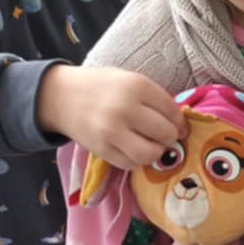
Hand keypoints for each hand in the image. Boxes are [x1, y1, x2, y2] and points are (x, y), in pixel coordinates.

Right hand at [39, 66, 184, 169]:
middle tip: (164, 134)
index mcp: (136, 87)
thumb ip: (155, 99)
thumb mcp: (131, 80)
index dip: (180, 121)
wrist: (62, 97)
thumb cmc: (102, 87)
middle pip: (165, 133)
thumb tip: (181, 124)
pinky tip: (133, 148)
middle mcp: (124, 109)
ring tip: (150, 143)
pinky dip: (137, 160)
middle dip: (170, 136)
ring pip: (150, 154)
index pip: (173, 111)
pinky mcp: (101, 150)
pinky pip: (131, 164)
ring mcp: (111, 132)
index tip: (178, 124)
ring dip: (156, 151)